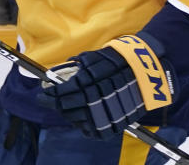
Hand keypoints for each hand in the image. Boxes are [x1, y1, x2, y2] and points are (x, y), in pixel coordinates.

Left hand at [39, 34, 175, 138]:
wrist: (145, 71)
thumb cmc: (117, 60)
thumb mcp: (93, 58)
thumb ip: (76, 68)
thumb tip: (58, 74)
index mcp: (87, 82)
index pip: (62, 93)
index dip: (50, 95)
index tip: (43, 94)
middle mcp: (95, 99)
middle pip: (67, 107)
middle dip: (56, 104)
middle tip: (50, 101)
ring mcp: (105, 113)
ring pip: (78, 120)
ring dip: (68, 115)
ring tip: (64, 109)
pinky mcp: (115, 123)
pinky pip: (93, 130)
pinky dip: (84, 126)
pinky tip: (80, 120)